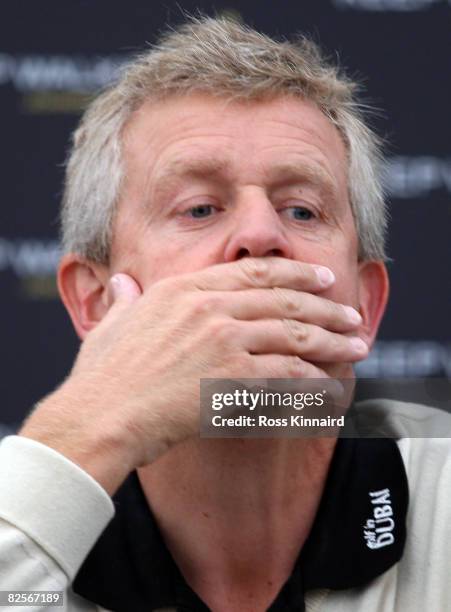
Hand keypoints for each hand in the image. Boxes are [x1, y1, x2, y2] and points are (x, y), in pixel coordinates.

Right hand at [20, 258, 365, 492]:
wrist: (101, 415)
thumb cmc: (103, 375)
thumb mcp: (112, 324)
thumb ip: (125, 299)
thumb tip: (123, 282)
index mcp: (184, 288)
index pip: (256, 272)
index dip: (296, 274)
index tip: (321, 279)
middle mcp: (210, 307)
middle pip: (285, 300)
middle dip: (327, 306)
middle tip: (351, 315)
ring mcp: (224, 340)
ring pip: (294, 335)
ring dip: (332, 342)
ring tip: (357, 347)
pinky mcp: (233, 378)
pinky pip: (287, 374)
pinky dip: (313, 379)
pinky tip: (330, 385)